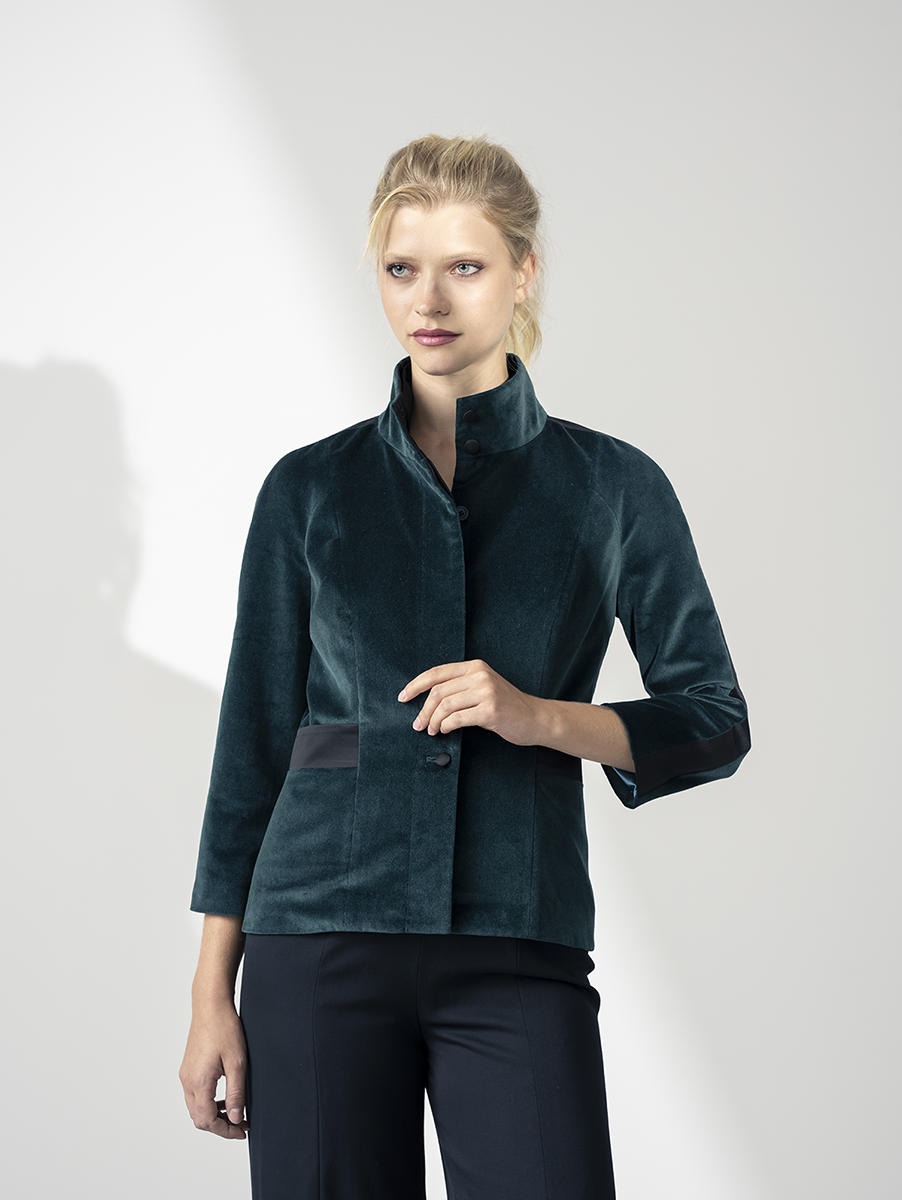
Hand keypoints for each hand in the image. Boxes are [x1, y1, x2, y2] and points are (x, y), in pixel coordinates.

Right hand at [179, 1000, 249, 1138]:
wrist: (210, 1005)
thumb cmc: (224, 1028)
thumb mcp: (237, 1062)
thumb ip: (236, 1093)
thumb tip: (235, 1118)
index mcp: (199, 1082)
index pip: (207, 1120)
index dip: (225, 1130)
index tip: (241, 1131)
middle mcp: (188, 1081)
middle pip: (199, 1118)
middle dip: (220, 1126)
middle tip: (240, 1124)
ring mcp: (186, 1074)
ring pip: (196, 1108)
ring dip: (214, 1114)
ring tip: (235, 1112)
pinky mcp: (188, 1068)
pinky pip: (195, 1095)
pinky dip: (208, 1102)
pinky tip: (224, 1096)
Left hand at [398, 658, 542, 745]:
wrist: (535, 718)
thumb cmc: (506, 706)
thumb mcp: (483, 688)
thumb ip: (460, 688)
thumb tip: (427, 701)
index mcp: (475, 666)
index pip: (436, 673)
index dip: (416, 685)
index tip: (403, 696)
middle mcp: (480, 675)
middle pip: (438, 691)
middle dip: (423, 710)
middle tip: (419, 724)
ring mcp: (486, 692)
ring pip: (445, 706)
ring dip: (433, 721)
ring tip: (432, 730)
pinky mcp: (490, 710)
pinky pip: (458, 719)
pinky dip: (447, 726)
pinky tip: (446, 730)